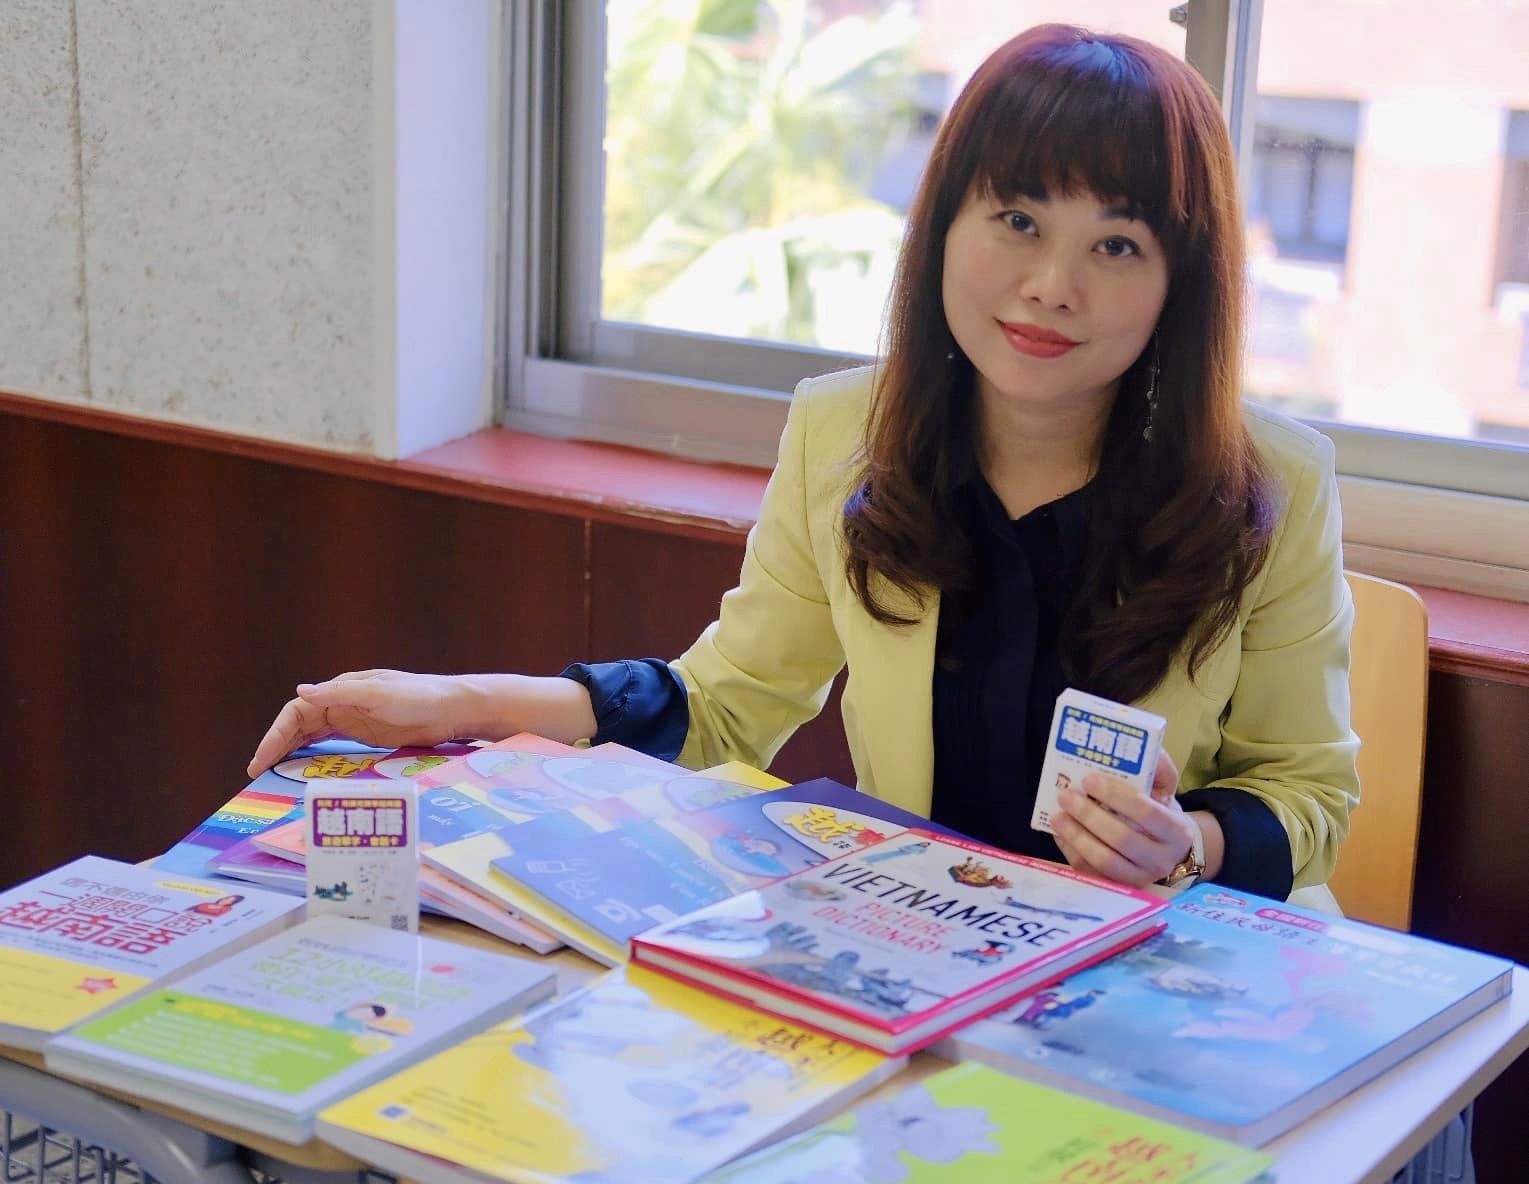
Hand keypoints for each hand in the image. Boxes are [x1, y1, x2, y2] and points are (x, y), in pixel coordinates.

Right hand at [246, 670, 470, 776]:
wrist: (454, 709)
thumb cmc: (420, 696)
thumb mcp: (380, 693)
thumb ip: (341, 693)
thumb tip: (301, 691)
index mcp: (342, 689)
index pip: (297, 711)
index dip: (276, 734)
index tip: (262, 758)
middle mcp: (343, 703)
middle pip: (299, 725)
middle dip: (276, 746)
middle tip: (256, 773)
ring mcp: (354, 720)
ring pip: (311, 736)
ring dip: (289, 752)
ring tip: (269, 775)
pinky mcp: (366, 735)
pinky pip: (330, 745)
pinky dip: (311, 756)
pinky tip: (300, 770)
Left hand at [1051, 750, 1202, 887]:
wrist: (1168, 849)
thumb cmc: (1160, 811)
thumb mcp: (1165, 789)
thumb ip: (1157, 768)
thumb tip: (1141, 749)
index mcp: (1176, 830)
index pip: (1147, 812)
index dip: (1116, 796)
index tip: (1089, 779)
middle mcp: (1161, 859)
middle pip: (1123, 839)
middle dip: (1090, 815)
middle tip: (1066, 796)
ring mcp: (1139, 877)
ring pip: (1105, 861)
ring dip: (1076, 836)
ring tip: (1058, 815)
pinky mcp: (1118, 887)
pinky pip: (1090, 873)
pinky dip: (1071, 851)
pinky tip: (1060, 833)